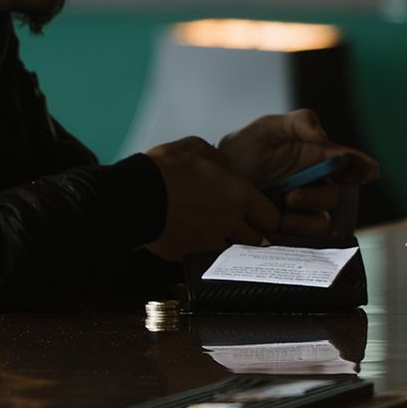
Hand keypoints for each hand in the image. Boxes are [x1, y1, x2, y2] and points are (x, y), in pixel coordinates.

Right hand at [142, 138, 284, 263]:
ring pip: (234, 255)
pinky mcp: (189, 255)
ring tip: (219, 237)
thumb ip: (222, 162)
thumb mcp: (199, 148)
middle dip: (253, 236)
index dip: (268, 217)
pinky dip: (205, 253)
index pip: (272, 217)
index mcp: (239, 194)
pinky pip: (206, 259)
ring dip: (230, 247)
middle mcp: (230, 222)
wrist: (134, 195)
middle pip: (258, 242)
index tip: (262, 215)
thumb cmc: (166, 167)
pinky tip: (196, 242)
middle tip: (243, 228)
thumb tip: (228, 171)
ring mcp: (210, 242)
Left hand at [217, 108, 379, 240]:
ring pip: (323, 222)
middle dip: (318, 198)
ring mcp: (303, 209)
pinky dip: (298, 235)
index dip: (362, 166)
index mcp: (317, 157)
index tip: (368, 171)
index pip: (348, 162)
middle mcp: (315, 184)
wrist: (216, 178)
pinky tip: (280, 228)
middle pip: (335, 196)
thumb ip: (300, 123)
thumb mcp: (269, 127)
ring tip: (283, 218)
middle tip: (292, 197)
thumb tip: (324, 136)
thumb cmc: (246, 147)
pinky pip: (306, 239)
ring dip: (308, 221)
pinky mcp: (289, 229)